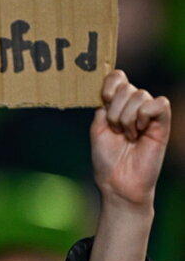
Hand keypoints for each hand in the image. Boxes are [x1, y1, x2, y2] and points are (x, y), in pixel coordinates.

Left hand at [91, 70, 170, 209]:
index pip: (117, 77)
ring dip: (127, 118)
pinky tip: (140, 132)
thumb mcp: (97, 129)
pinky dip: (145, 116)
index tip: (103, 103)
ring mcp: (149, 114)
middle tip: (117, 131)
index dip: (109, 86)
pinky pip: (159, 104)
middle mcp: (134, 107)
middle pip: (126, 87)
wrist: (118, 183)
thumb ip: (103, 107)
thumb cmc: (107, 160)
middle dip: (115, 111)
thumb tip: (113, 92)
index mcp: (116, 105)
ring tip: (128, 136)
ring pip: (140, 95)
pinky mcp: (162, 123)